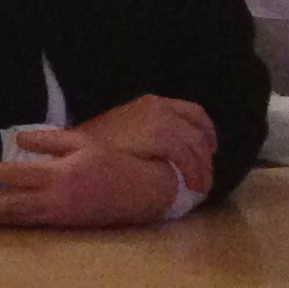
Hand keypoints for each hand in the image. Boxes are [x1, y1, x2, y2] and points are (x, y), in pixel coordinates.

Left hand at [0, 136, 182, 227]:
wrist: (142, 192)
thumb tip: (18, 139)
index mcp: (61, 173)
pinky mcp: (65, 225)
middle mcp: (57, 198)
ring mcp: (61, 215)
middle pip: (13, 204)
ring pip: (19, 218)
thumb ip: (49, 140)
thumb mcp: (82, 142)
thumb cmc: (110, 162)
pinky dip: (10, 222)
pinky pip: (32, 224)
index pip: (18, 174)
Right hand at [70, 95, 217, 196]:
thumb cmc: (96, 144)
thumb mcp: (125, 129)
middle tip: (207, 172)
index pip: (193, 111)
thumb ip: (147, 131)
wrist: (78, 147)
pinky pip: (187, 156)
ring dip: (203, 167)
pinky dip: (194, 171)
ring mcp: (160, 120)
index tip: (210, 149)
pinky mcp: (160, 137)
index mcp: (152, 102)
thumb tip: (167, 150)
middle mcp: (160, 107)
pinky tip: (193, 185)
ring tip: (202, 185)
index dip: (207, 131)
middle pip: (199, 129)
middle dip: (207, 152)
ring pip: (196, 145)